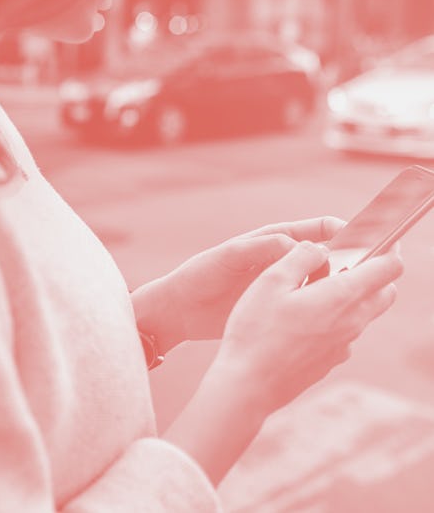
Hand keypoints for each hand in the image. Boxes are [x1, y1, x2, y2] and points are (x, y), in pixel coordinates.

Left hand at [132, 217, 345, 349]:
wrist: (180, 311)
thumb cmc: (199, 276)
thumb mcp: (227, 257)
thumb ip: (258, 248)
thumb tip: (293, 244)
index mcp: (270, 242)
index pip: (313, 230)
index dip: (336, 230)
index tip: (355, 235)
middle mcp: (279, 263)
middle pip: (323, 256)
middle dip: (346, 259)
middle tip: (368, 267)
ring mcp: (280, 287)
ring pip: (319, 283)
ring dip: (337, 286)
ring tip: (357, 294)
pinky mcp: (276, 310)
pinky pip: (305, 306)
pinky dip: (321, 309)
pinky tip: (336, 318)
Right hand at [215, 240, 403, 412]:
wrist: (248, 384)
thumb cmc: (255, 330)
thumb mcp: (271, 280)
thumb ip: (301, 256)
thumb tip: (320, 249)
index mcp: (341, 297)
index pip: (389, 267)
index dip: (388, 248)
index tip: (375, 238)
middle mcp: (352, 322)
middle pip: (385, 291)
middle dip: (374, 272)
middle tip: (340, 262)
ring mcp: (343, 345)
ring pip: (364, 312)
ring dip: (350, 295)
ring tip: (310, 289)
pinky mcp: (330, 361)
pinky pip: (344, 332)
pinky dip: (334, 319)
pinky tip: (300, 320)